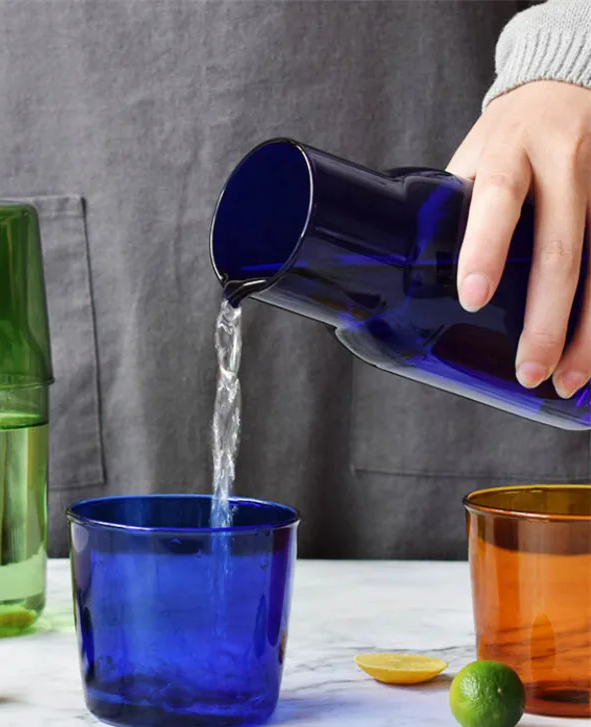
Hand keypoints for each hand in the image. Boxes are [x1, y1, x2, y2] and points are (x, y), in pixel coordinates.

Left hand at [447, 81, 590, 398]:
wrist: (569, 83)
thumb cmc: (508, 136)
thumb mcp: (472, 158)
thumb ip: (454, 210)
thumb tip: (417, 278)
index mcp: (509, 152)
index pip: (495, 200)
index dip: (484, 249)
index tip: (472, 297)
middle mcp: (565, 163)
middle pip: (560, 250)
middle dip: (545, 320)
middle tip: (529, 371)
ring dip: (589, 333)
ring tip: (567, 380)